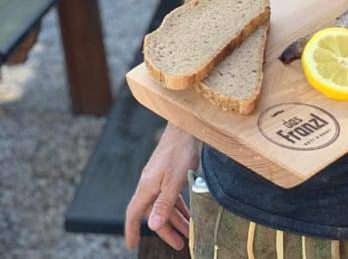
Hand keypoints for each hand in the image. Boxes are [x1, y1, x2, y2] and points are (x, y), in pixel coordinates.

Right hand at [124, 123, 199, 250]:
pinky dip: (180, 206)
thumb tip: (152, 225)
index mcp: (146, 187)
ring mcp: (159, 178)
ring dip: (176, 219)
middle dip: (166, 230)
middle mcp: (150, 184)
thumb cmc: (179, 151)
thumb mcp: (174, 181)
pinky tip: (190, 213)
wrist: (186, 127)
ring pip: (164, 205)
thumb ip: (163, 204)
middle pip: (153, 213)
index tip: (132, 245)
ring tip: (188, 232)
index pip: (133, 214)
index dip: (131, 230)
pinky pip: (171, 196)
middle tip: (179, 244)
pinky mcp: (168, 173)